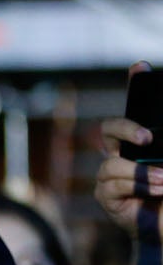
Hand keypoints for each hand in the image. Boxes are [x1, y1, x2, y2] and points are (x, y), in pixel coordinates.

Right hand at [96, 63, 162, 241]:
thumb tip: (160, 140)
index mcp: (142, 146)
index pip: (135, 110)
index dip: (135, 84)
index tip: (141, 66)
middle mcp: (122, 157)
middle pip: (107, 130)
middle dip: (125, 128)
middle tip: (148, 138)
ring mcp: (110, 178)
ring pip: (111, 163)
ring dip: (143, 172)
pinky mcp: (107, 198)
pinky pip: (111, 184)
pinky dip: (137, 185)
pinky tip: (157, 189)